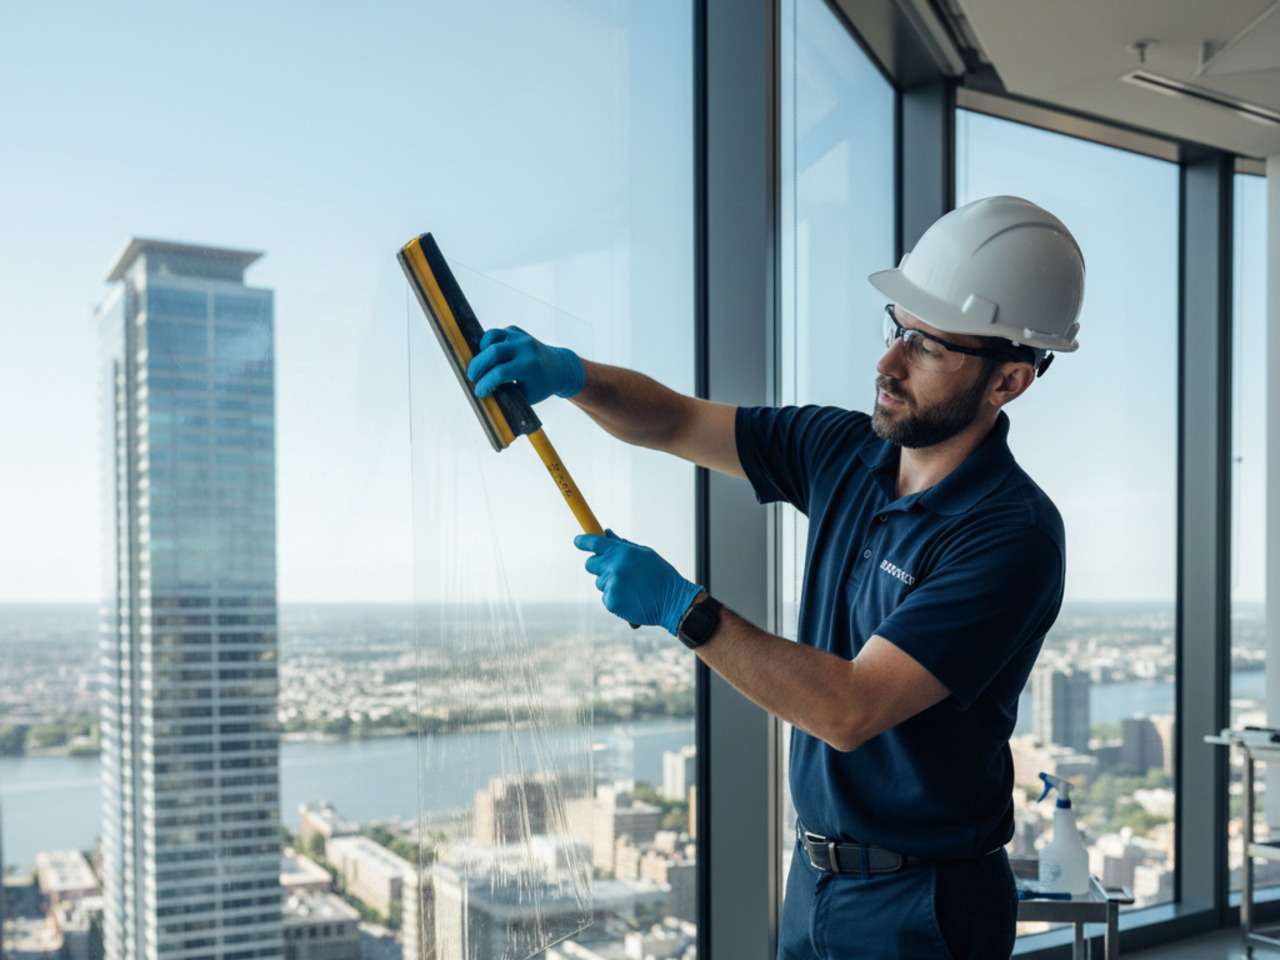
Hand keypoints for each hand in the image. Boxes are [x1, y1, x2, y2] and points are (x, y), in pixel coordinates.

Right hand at [466, 325, 584, 404]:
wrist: (558, 367)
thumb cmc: (540, 386)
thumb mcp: (526, 395)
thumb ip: (506, 394)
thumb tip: (480, 392)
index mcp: (530, 365)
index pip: (500, 373)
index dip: (485, 383)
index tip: (479, 393)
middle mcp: (525, 347)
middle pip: (493, 352)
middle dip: (477, 366)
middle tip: (472, 378)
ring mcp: (520, 336)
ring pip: (491, 336)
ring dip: (480, 351)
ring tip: (479, 366)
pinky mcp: (514, 330)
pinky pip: (494, 334)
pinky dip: (486, 345)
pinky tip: (487, 358)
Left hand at [574, 530, 701, 635]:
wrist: (673, 602)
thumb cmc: (661, 576)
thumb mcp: (644, 554)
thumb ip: (622, 545)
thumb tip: (606, 533)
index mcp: (623, 552)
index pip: (595, 542)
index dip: (583, 540)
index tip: (577, 540)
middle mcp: (614, 567)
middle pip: (590, 564)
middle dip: (598, 566)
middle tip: (615, 571)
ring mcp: (612, 585)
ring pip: (600, 583)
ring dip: (611, 584)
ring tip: (632, 588)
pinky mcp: (611, 602)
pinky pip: (606, 598)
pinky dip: (616, 599)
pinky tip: (632, 599)